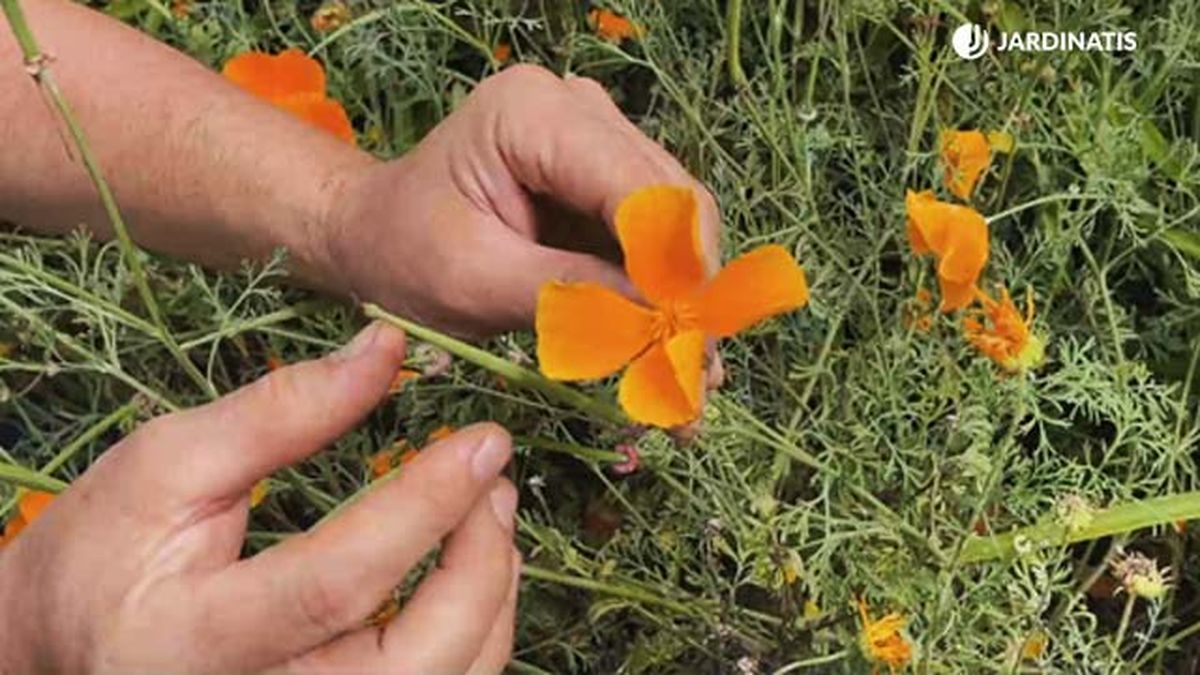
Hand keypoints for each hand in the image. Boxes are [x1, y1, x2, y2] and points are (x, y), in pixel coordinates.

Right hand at [0, 323, 519, 673]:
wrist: (61, 653)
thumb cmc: (101, 556)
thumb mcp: (165, 467)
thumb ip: (280, 412)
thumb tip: (389, 350)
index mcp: (196, 639)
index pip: (338, 582)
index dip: (425, 506)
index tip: (482, 441)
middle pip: (414, 664)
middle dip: (479, 565)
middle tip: (496, 481)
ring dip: (492, 598)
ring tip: (493, 512)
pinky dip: (476, 633)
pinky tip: (472, 568)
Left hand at [320, 64, 721, 337]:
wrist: (374, 234)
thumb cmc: (403, 251)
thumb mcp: (475, 279)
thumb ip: (567, 292)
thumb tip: (659, 320)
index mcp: (533, 113)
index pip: (637, 185)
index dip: (675, 262)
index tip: (690, 340)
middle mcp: (580, 108)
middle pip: (671, 198)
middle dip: (687, 287)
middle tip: (698, 378)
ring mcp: (599, 137)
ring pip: (676, 218)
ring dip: (683, 295)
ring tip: (690, 377)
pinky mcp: (605, 176)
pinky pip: (655, 232)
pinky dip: (662, 289)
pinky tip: (668, 345)